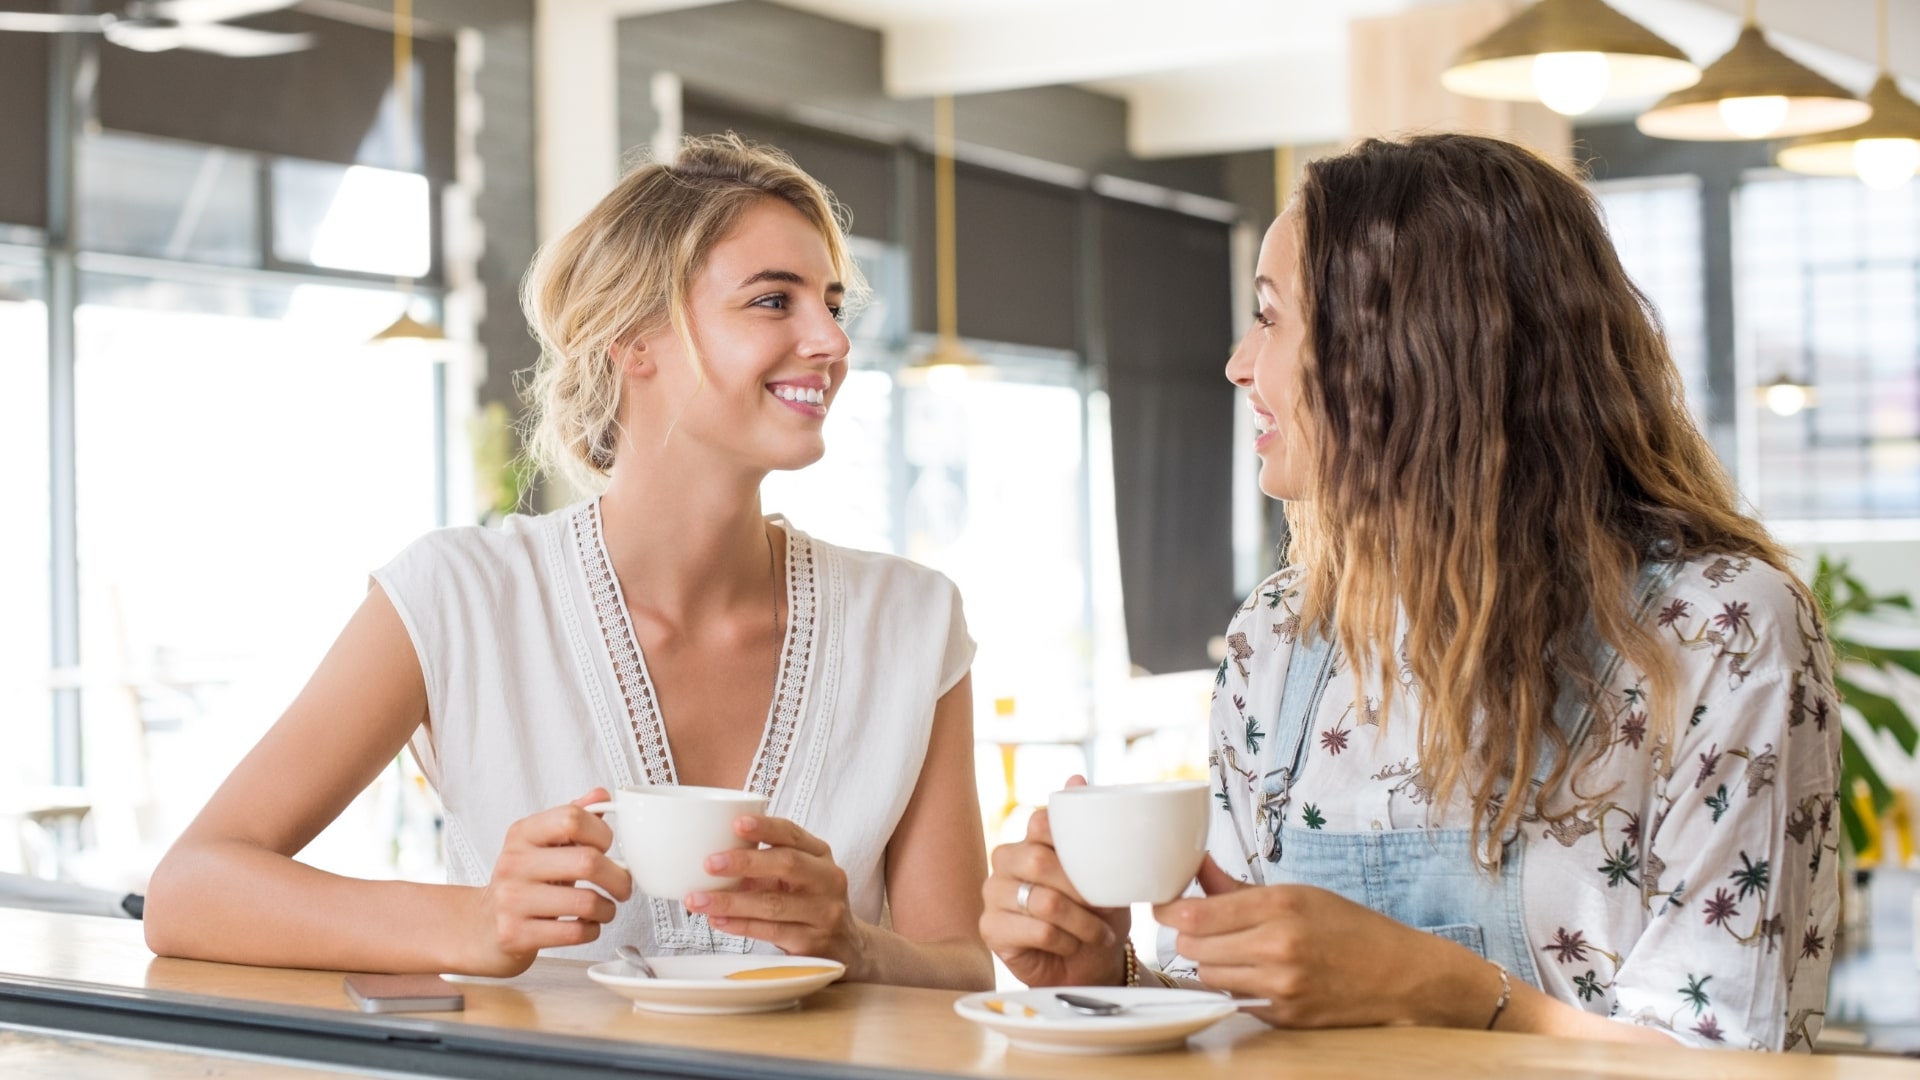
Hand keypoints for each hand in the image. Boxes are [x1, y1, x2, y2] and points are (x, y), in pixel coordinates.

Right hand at [464, 789, 631, 976]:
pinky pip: (574, 933)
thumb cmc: (525, 883)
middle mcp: (514, 863)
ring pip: (586, 902)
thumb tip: (601, 794)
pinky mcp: (515, 934)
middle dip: (619, 878)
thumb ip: (572, 818)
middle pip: (588, 862)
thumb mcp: (543, 845)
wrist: (483, 927)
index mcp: (522, 833)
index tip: (608, 848)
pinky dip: (592, 930)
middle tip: (623, 886)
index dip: (602, 833)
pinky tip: (586, 925)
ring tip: (604, 909)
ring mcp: (511, 900)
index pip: (572, 817)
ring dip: (608, 909)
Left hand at [686, 815, 868, 972]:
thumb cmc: (809, 902)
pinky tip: (717, 920)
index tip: (736, 823)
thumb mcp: (799, 875)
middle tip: (709, 863)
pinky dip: (740, 925)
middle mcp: (828, 880)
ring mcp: (824, 913)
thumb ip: (767, 861)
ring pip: (773, 904)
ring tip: (697, 900)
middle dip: (745, 862)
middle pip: (787, 864)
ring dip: (731, 901)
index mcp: (820, 855)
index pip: (793, 834)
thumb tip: (713, 851)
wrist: (847, 946)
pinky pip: (770, 932)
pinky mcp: (812, 943)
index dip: (765, 827)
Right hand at [979, 775, 1128, 987]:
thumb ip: (1087, 826)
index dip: (1071, 845)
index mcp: (1028, 839)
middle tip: (1105, 908)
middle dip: (1081, 890)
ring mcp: (993, 894)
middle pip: (1038, 861)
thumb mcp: (1102, 869)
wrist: (1092, 963)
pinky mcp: (990, 929)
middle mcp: (1005, 861)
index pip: (1040, 823)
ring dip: (1081, 922)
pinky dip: (1066, 941)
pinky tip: (1072, 946)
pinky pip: (1036, 930)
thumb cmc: (1096, 912)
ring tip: (1099, 933)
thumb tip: (1075, 776)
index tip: (1099, 869)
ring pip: (1043, 900)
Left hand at [1153, 856, 1495, 1028]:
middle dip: (1188, 937)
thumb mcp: (1298, 893)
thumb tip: (1194, 867)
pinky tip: (1254, 973)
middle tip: (1200, 928)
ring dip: (1209, 963)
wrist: (1402, 976)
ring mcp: (1280, 986)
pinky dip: (1234, 986)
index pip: (1195, 915)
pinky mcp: (1283, 1016)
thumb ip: (1237, 887)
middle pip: (1192, 948)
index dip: (1169, 909)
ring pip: (1208, 976)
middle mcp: (1277, 947)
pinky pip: (1234, 999)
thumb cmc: (1351, 928)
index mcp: (1280, 906)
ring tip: (1231, 950)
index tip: (1164, 904)